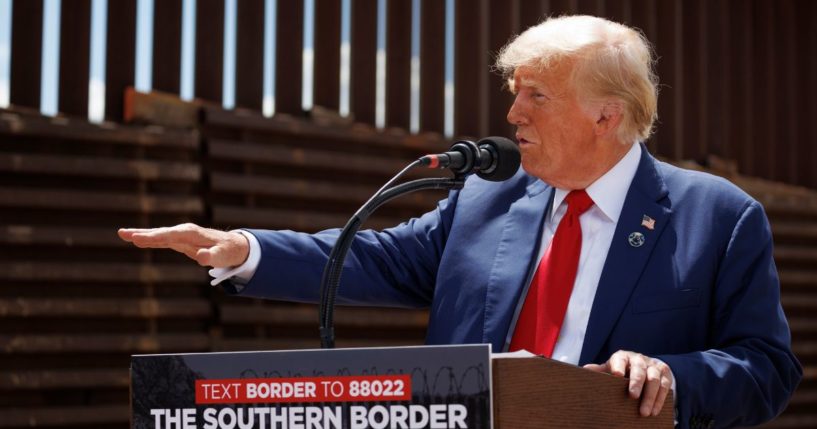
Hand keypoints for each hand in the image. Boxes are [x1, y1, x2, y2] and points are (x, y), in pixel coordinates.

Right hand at [118, 223, 249, 267]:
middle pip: (160, 232)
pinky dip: (149, 239)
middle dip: (142, 233)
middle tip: (123, 233)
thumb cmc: (228, 251)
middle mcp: (184, 232)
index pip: (170, 235)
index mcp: (191, 233)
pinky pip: (161, 240)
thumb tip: (202, 258)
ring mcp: (181, 235)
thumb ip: (212, 257)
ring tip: (122, 234)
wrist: (232, 245)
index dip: (154, 236)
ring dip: (141, 235)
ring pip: (158, 235)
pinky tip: (136, 239)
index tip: (138, 238)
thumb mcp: (222, 256)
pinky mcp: (179, 241)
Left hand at [583, 350, 672, 416]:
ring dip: (650, 396)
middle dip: (636, 382)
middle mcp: (639, 359)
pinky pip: (665, 386)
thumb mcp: (612, 368)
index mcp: (623, 357)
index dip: (619, 366)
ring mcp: (653, 366)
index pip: (620, 359)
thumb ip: (600, 370)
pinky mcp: (665, 373)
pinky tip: (655, 411)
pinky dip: (660, 399)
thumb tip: (584, 370)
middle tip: (633, 396)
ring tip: (645, 413)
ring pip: (654, 379)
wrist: (646, 365)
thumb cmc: (624, 369)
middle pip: (639, 369)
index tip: (617, 375)